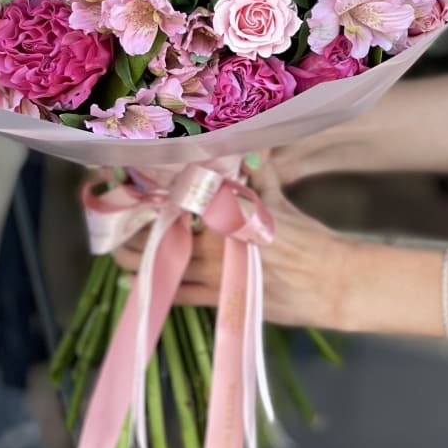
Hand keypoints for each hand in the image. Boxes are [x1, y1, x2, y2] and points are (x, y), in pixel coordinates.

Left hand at [114, 160, 350, 327]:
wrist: (331, 282)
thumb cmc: (306, 238)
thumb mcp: (277, 200)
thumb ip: (256, 174)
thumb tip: (247, 146)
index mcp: (229, 215)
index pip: (178, 201)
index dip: (149, 196)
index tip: (127, 186)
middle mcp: (218, 244)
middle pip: (164, 235)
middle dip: (136, 230)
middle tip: (116, 222)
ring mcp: (218, 276)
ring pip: (166, 267)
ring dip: (139, 259)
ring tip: (117, 251)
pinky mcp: (223, 301)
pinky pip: (179, 295)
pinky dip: (155, 287)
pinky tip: (135, 281)